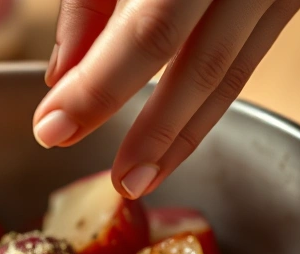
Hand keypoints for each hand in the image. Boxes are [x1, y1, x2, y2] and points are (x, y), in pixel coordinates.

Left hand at [37, 0, 299, 197]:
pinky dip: (208, 104)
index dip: (99, 85)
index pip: (150, 28)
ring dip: (184, 134)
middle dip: (149, 128)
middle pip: (197, 60)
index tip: (52, 126)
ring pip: (231, 71)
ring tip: (142, 178)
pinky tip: (176, 137)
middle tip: (113, 179)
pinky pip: (248, 59)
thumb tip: (63, 76)